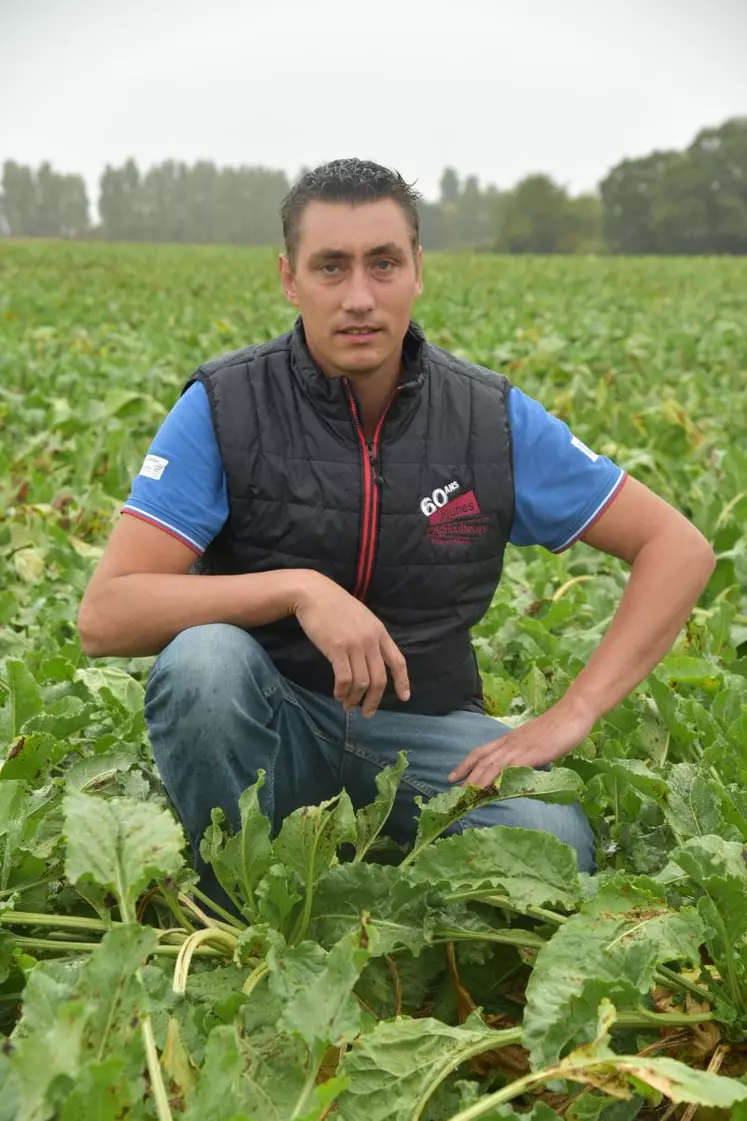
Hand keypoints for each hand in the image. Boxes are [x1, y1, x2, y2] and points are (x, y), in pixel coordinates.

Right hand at [291, 572, 409, 717]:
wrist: (314, 594)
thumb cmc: (335, 606)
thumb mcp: (362, 618)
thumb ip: (370, 637)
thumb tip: (371, 661)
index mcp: (380, 632)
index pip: (398, 661)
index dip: (403, 681)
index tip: (404, 698)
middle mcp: (371, 640)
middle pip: (380, 679)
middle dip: (374, 700)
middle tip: (367, 713)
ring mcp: (355, 644)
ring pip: (362, 682)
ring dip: (355, 698)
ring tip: (348, 706)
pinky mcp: (337, 648)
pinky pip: (344, 678)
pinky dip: (342, 691)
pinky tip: (338, 695)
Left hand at [448, 701, 594, 787]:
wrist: (573, 712)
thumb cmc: (557, 727)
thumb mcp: (535, 743)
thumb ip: (525, 755)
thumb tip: (518, 769)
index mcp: (509, 740)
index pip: (480, 752)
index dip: (465, 765)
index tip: (452, 777)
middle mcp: (509, 743)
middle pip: (482, 761)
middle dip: (467, 778)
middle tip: (454, 795)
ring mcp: (520, 747)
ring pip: (492, 765)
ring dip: (478, 781)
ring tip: (467, 796)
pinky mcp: (533, 753)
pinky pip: (512, 767)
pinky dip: (501, 778)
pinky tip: (494, 790)